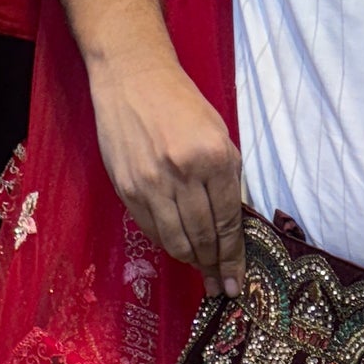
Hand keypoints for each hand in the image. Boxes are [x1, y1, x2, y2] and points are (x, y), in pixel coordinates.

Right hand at [87, 48, 244, 297]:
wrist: (133, 77)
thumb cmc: (182, 105)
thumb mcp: (220, 137)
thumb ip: (228, 182)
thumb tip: (232, 232)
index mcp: (213, 159)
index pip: (228, 223)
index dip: (233, 259)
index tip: (236, 282)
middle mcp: (183, 173)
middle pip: (202, 238)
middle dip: (214, 267)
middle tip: (220, 285)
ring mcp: (151, 182)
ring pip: (175, 241)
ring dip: (191, 262)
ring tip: (201, 270)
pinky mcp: (127, 187)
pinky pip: (151, 229)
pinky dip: (167, 244)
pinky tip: (178, 248)